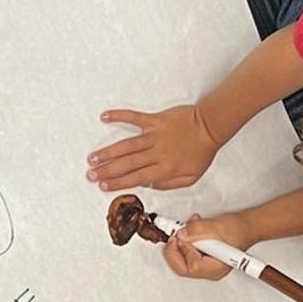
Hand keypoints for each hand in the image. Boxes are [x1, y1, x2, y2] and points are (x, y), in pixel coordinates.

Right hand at [87, 105, 222, 191]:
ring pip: (126, 145)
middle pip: (126, 163)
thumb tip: (148, 184)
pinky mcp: (155, 120)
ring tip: (92, 157)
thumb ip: (168, 184)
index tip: (103, 185)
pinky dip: (119, 116)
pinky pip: (134, 117)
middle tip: (90, 174)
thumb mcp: (190, 178)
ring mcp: (154, 135)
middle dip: (106, 170)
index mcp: (164, 169)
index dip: (118, 182)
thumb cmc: (202, 152)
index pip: (136, 178)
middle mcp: (156, 153)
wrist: (211, 127)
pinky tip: (105, 117)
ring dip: (108, 151)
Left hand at [163, 213, 257, 280]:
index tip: (182, 235)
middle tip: (175, 235)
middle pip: (182, 269)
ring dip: (179, 245)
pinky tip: (188, 234)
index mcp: (217, 268)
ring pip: (181, 263)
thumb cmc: (237, 229)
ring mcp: (205, 267)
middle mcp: (210, 271)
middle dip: (174, 251)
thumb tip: (181, 234)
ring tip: (185, 230)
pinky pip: (185, 257)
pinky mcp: (201, 260)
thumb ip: (197, 230)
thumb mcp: (217, 225)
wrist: (245, 227)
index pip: (193, 266)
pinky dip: (183, 244)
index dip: (184, 249)